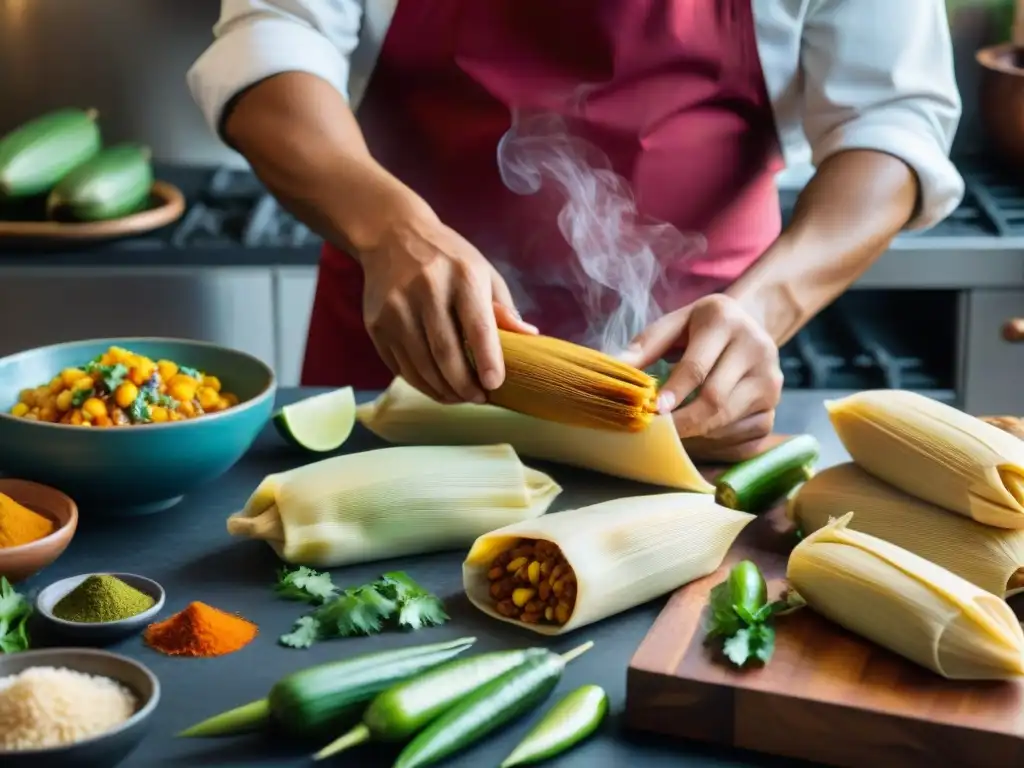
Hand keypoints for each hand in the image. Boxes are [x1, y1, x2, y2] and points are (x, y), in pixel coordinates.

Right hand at [358, 205, 536, 404]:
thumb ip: (504, 308)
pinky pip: (401, 366)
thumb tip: (530, 339)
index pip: (477, 327)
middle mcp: (426, 291)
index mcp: (462, 276)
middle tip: (479, 398)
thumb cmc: (448, 258)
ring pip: (421, 366)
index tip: (495, 385)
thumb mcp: (483, 272)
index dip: (487, 360)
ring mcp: (396, 308)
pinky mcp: (376, 323)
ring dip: (443, 391)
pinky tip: (436, 386)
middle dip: (465, 386)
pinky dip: (421, 383)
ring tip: (460, 397)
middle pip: (446, 353)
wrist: (390, 234)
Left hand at [620, 294, 782, 461]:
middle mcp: (757, 349)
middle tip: (655, 434)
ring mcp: (770, 382)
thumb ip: (644, 347)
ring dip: (695, 437)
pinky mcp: (773, 409)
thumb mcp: (673, 325)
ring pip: (728, 424)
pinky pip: (741, 441)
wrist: (750, 325)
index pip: (697, 366)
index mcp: (726, 321)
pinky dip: (714, 447)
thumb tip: (613, 368)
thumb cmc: (700, 328)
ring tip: (672, 437)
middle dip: (681, 423)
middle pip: (715, 401)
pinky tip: (697, 439)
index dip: (674, 392)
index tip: (654, 411)